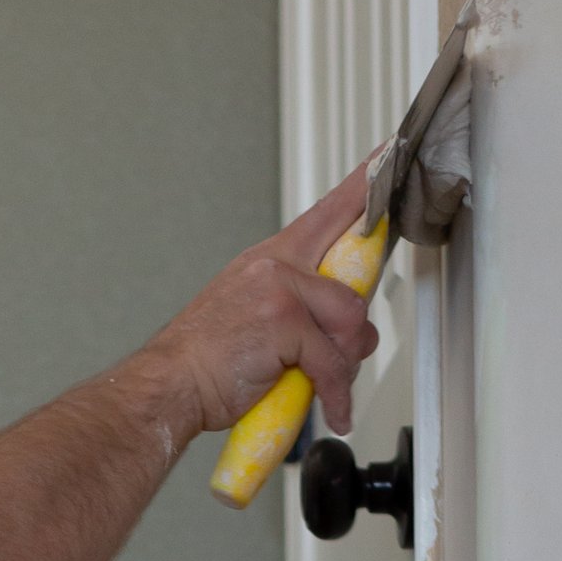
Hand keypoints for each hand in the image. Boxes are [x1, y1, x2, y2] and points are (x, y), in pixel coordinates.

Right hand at [137, 162, 380, 444]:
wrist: (169, 384)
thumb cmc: (206, 361)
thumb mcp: (257, 322)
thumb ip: (306, 314)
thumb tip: (354, 332)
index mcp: (268, 259)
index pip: (327, 211)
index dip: (364, 184)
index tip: (392, 152)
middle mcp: (275, 264)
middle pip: (352, 273)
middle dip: (356, 322)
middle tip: (338, 352)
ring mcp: (279, 288)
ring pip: (350, 319)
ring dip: (343, 363)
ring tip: (318, 384)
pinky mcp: (284, 320)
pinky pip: (333, 359)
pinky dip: (335, 392)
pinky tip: (330, 408)